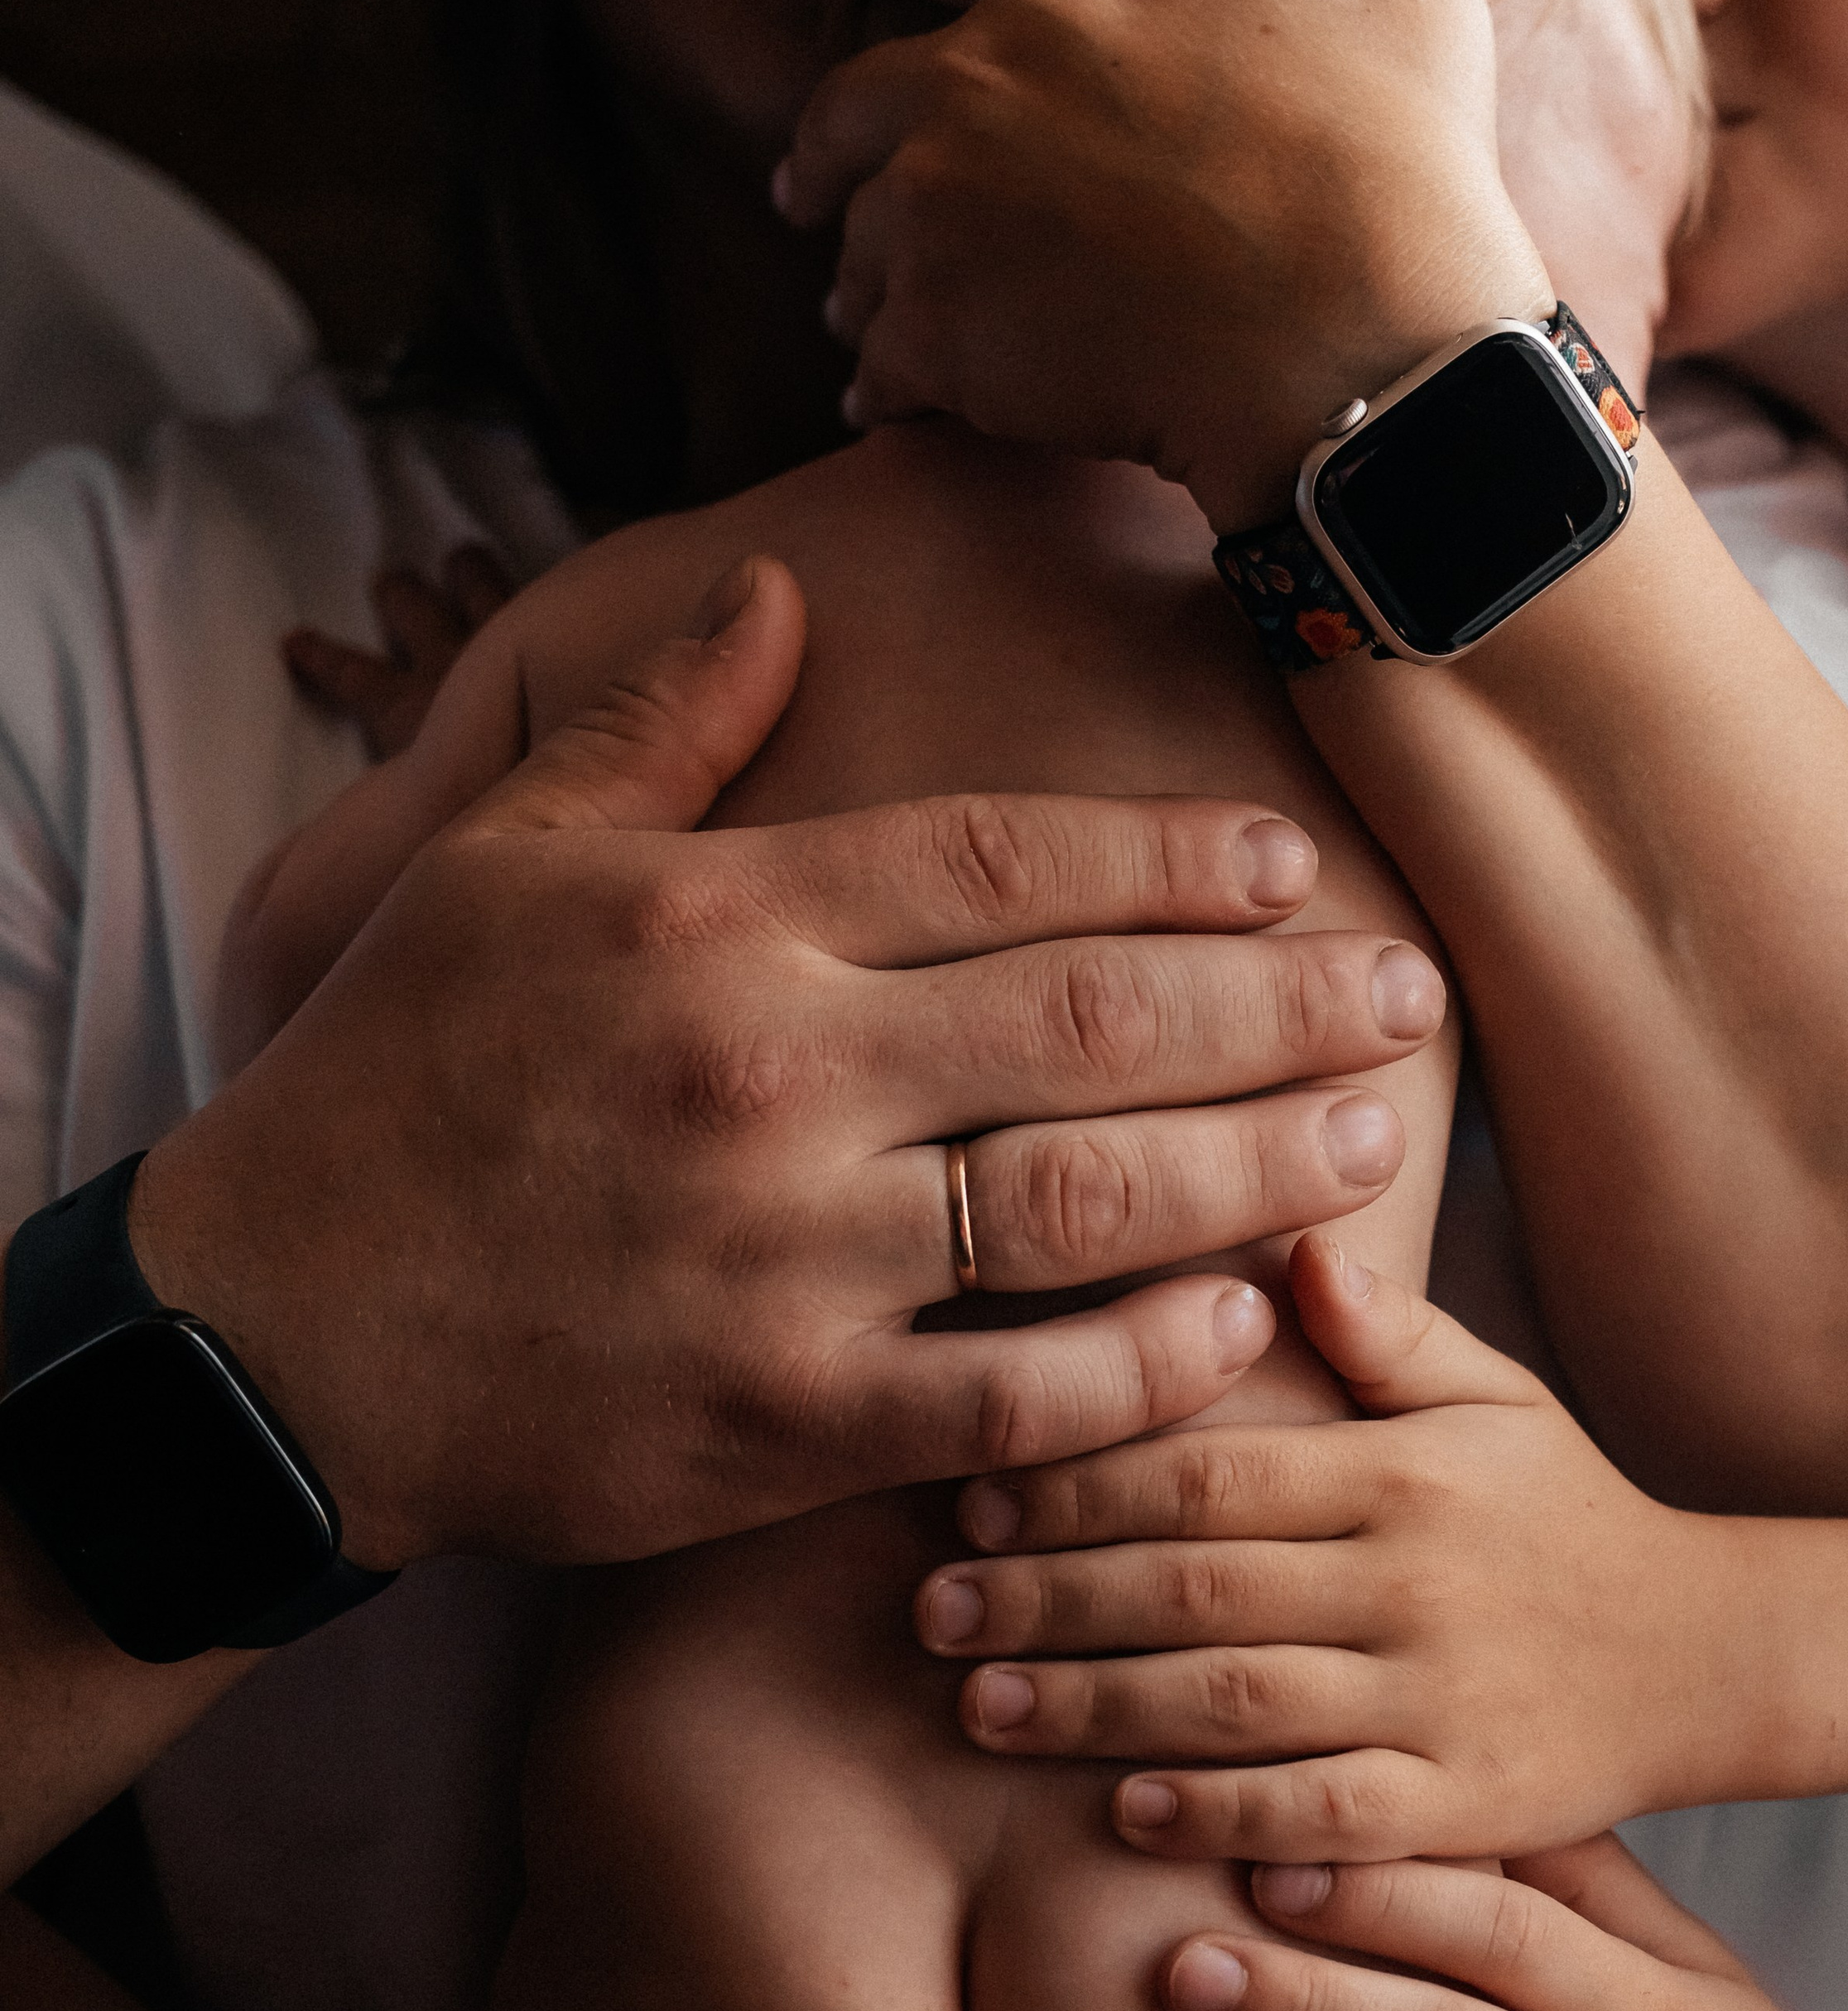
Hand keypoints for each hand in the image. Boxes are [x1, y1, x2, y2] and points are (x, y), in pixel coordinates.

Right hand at [127, 562, 1445, 1571]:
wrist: (275, 1335)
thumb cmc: (393, 1078)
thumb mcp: (499, 862)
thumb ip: (657, 723)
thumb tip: (787, 589)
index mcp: (717, 921)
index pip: (1003, 861)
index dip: (1172, 859)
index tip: (1291, 862)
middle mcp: (773, 1075)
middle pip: (1092, 1018)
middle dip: (1278, 1001)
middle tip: (1408, 989)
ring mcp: (789, 1257)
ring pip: (1086, 1199)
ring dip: (1257, 1163)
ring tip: (1376, 1133)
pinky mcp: (788, 1421)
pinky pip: (1018, 1391)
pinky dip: (1149, 1363)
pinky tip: (1250, 1321)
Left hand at [779, 0, 1548, 530]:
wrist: (1363, 361)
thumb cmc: (1400, 185)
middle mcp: (984, 78)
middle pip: (845, 97)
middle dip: (822, 146)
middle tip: (811, 187)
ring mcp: (949, 205)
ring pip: (855, 239)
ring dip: (862, 277)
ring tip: (877, 320)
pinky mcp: (944, 328)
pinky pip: (876, 357)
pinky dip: (885, 381)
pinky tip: (902, 406)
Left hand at [917, 1237, 1752, 1855]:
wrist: (1709, 1656)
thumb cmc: (1563, 1516)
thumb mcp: (1495, 1400)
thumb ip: (1388, 1332)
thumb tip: (1290, 1247)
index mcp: (1402, 1473)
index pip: (1206, 1473)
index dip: (1075, 1486)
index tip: (969, 1500)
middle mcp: (1415, 1581)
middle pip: (1194, 1587)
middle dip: (1047, 1599)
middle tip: (931, 1614)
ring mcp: (1441, 1700)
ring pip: (1235, 1704)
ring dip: (1093, 1708)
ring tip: (977, 1710)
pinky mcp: (1466, 1805)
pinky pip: (1322, 1813)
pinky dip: (1220, 1814)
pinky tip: (1123, 1815)